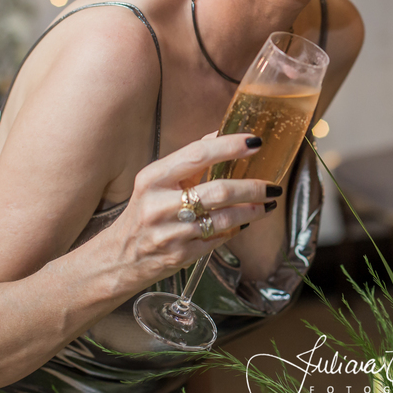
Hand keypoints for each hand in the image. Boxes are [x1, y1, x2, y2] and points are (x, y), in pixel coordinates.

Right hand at [113, 132, 279, 283]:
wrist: (119, 258)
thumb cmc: (143, 213)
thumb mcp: (156, 182)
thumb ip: (188, 161)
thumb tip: (220, 135)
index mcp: (153, 178)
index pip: (197, 154)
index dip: (229, 146)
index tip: (255, 142)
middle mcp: (159, 204)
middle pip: (218, 190)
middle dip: (252, 187)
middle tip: (273, 185)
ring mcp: (170, 233)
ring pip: (224, 218)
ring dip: (252, 210)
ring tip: (267, 204)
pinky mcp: (180, 256)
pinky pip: (218, 239)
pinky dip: (236, 228)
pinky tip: (245, 222)